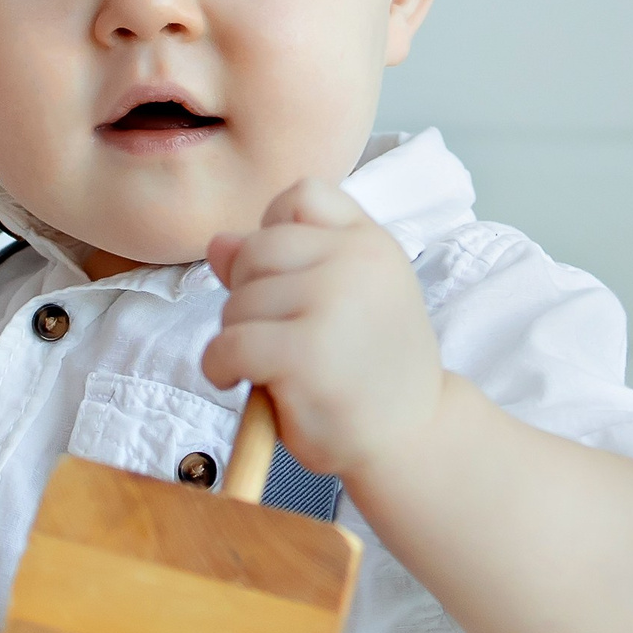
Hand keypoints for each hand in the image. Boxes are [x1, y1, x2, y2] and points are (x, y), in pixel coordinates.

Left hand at [200, 178, 447, 484]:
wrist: (413, 436)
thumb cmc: (370, 365)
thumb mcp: (346, 295)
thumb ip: (288, 260)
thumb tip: (218, 243)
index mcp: (371, 242)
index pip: (300, 196)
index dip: (275, 233)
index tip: (289, 281)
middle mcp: (357, 262)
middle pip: (257, 248)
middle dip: (248, 292)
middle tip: (273, 332)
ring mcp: (332, 305)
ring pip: (238, 300)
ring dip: (236, 335)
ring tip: (267, 363)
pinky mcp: (305, 354)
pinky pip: (228, 344)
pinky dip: (219, 365)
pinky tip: (238, 380)